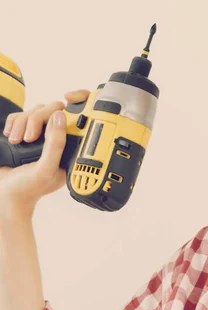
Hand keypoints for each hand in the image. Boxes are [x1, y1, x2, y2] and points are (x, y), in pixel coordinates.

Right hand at [0, 89, 89, 220]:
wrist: (5, 194)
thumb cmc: (28, 188)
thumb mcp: (46, 169)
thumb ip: (55, 144)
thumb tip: (60, 116)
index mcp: (69, 150)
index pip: (79, 120)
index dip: (79, 102)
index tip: (69, 96)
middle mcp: (57, 140)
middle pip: (53, 109)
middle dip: (36, 119)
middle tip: (28, 139)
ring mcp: (41, 135)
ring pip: (35, 110)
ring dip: (21, 123)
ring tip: (16, 141)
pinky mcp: (24, 131)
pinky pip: (21, 114)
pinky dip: (13, 122)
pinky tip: (11, 136)